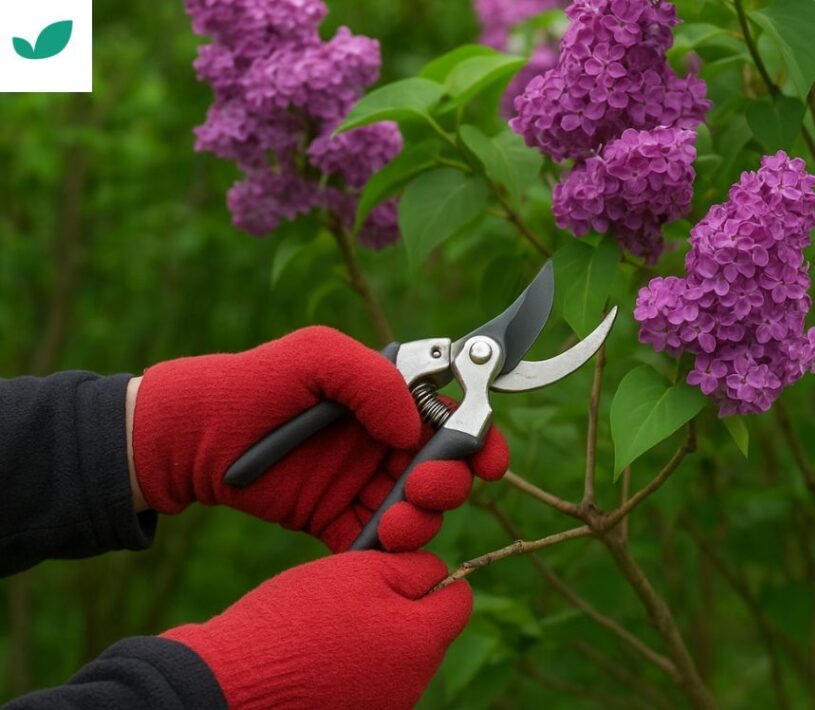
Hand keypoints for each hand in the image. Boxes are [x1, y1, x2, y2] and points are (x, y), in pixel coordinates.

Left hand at [130, 326, 508, 550]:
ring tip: (395, 521)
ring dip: (423, 520)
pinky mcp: (336, 520)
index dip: (481, 441)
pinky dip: (388, 546)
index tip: (487, 462)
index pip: (455, 418)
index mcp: (388, 399)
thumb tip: (414, 426)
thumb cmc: (251, 384)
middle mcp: (382, 442)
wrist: (189, 437)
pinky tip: (377, 542)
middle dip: (451, 483)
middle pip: (447, 470)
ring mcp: (361, 483)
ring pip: (420, 510)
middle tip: (425, 486)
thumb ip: (373, 379)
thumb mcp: (314, 356)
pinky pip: (377, 541)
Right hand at [164, 551, 468, 709]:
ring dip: (374, 638)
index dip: (430, 576)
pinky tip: (315, 658)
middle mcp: (413, 685)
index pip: (458, 599)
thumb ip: (411, 569)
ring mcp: (386, 707)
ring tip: (324, 628)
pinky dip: (351, 668)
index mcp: (422, 642)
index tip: (393, 569)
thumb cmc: (293, 621)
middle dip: (400, 608)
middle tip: (349, 595)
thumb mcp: (358, 571)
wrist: (228, 684)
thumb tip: (439, 574)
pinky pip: (369, 683)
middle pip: (428, 632)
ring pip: (397, 658)